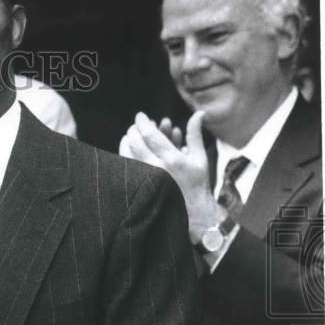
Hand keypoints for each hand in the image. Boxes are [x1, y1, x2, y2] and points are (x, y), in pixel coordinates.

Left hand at [119, 110, 224, 241]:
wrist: (192, 210)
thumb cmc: (197, 182)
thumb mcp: (200, 158)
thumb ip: (195, 134)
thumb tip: (199, 113)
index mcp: (172, 159)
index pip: (150, 135)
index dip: (143, 122)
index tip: (140, 115)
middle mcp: (157, 168)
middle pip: (136, 143)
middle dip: (134, 130)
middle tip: (135, 125)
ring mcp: (146, 178)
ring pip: (127, 154)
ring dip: (127, 141)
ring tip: (129, 135)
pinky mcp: (140, 185)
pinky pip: (127, 165)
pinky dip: (125, 154)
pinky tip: (127, 148)